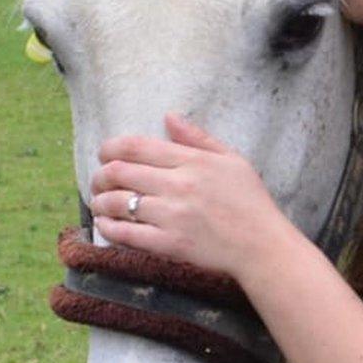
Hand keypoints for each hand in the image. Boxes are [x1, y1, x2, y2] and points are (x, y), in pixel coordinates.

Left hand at [87, 113, 296, 280]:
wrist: (263, 246)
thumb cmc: (251, 202)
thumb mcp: (232, 160)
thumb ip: (198, 138)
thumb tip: (168, 116)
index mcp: (192, 161)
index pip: (135, 146)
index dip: (109, 148)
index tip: (105, 155)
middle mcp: (179, 185)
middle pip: (118, 172)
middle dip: (100, 176)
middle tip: (99, 182)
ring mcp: (173, 216)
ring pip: (117, 203)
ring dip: (99, 202)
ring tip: (99, 204)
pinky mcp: (170, 244)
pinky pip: (126, 234)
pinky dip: (108, 228)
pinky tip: (105, 225)